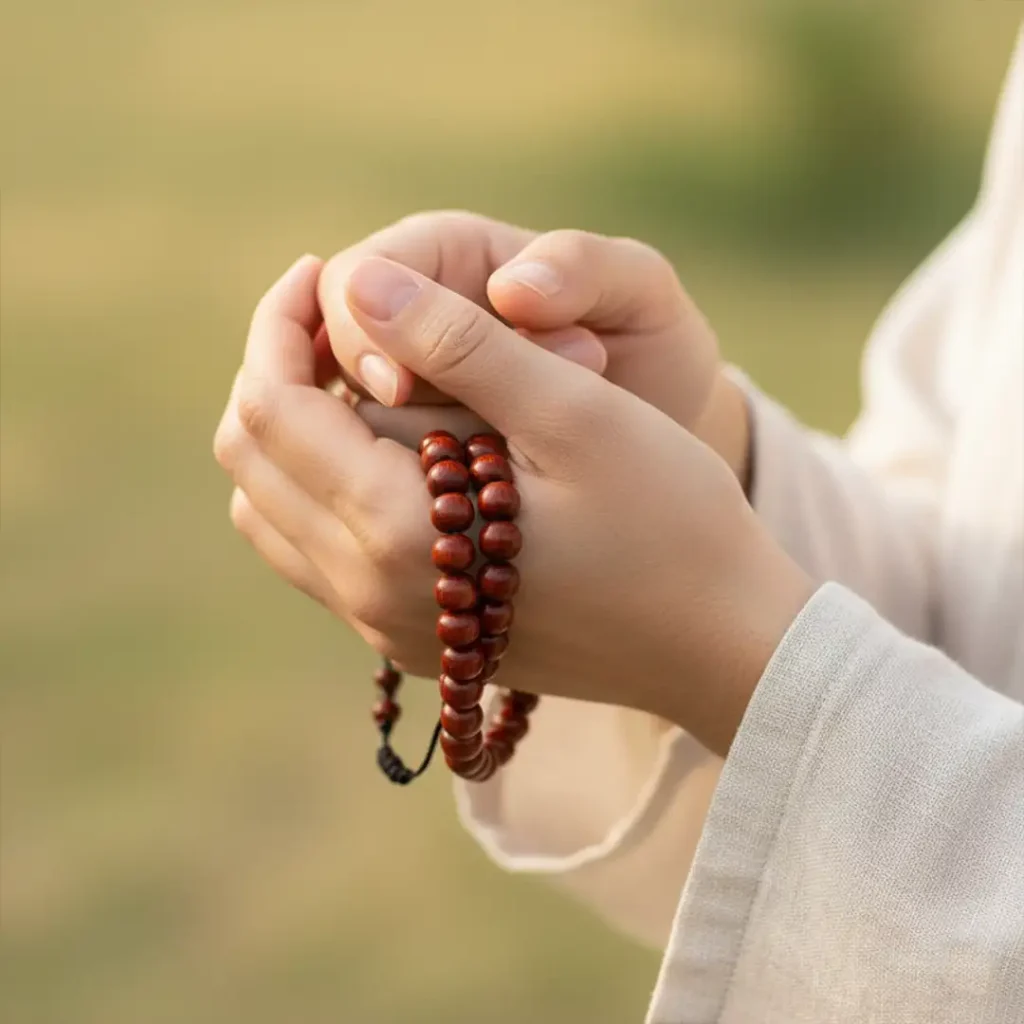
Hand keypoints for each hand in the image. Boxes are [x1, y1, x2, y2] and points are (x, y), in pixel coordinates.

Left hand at [214, 256, 810, 755]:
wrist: (716, 644)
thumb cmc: (669, 520)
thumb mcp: (574, 413)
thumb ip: (459, 345)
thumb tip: (357, 280)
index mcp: (395, 529)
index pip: (272, 406)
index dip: (280, 324)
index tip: (319, 270)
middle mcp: (367, 590)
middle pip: (251, 459)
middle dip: (275, 369)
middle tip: (337, 314)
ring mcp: (383, 626)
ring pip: (269, 511)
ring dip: (292, 431)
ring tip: (359, 377)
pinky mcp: (408, 640)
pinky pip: (314, 554)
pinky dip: (320, 485)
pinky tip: (389, 449)